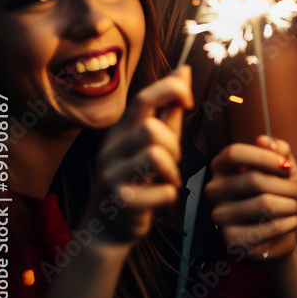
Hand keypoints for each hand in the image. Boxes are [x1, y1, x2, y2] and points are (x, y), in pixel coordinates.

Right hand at [90, 66, 192, 242]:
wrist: (108, 227)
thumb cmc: (137, 178)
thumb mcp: (150, 141)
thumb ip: (168, 109)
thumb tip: (182, 70)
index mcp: (120, 131)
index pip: (143, 97)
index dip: (170, 90)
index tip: (189, 99)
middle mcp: (111, 149)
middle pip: (151, 128)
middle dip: (173, 144)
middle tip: (172, 159)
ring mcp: (113, 175)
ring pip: (156, 155)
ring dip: (172, 169)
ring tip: (167, 178)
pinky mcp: (122, 201)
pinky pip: (164, 190)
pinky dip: (170, 194)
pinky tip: (160, 197)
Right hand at [206, 136, 296, 260]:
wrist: (278, 233)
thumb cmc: (278, 194)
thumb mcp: (282, 168)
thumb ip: (278, 150)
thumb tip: (265, 140)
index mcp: (221, 167)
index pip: (234, 153)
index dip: (265, 157)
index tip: (286, 167)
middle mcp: (214, 190)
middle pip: (254, 179)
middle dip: (286, 186)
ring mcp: (219, 216)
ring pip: (265, 204)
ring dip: (291, 205)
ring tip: (293, 207)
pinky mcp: (231, 240)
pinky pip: (270, 227)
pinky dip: (290, 223)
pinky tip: (290, 222)